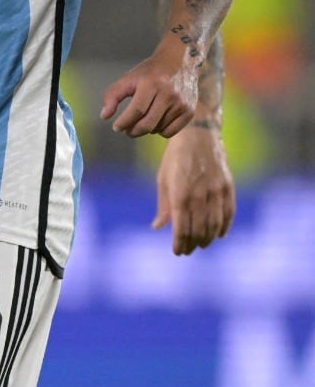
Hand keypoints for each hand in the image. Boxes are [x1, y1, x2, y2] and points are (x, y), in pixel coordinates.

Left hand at [101, 50, 197, 137]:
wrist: (179, 62)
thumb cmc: (149, 73)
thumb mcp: (128, 78)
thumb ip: (112, 95)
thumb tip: (104, 116)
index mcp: (151, 83)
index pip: (136, 110)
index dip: (124, 122)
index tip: (116, 127)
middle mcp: (169, 94)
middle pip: (147, 123)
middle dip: (132, 131)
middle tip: (126, 130)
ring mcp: (181, 103)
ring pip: (157, 129)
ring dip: (145, 129)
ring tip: (141, 120)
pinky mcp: (189, 111)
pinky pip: (170, 132)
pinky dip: (159, 131)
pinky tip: (155, 122)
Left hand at [153, 123, 234, 254]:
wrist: (197, 135)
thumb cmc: (175, 158)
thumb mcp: (163, 179)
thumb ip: (163, 206)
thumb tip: (157, 227)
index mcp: (180, 195)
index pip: (182, 228)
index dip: (179, 243)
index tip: (177, 252)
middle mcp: (199, 196)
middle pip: (199, 230)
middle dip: (192, 244)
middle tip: (188, 251)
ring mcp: (215, 192)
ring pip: (214, 225)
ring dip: (208, 238)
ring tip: (201, 245)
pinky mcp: (228, 187)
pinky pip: (229, 213)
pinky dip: (225, 226)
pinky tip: (219, 235)